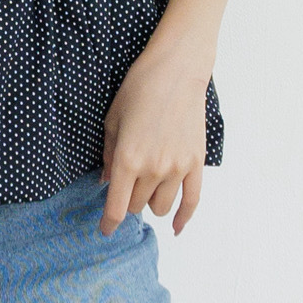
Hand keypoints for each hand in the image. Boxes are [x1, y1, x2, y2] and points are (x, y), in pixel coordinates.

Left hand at [100, 32, 210, 234]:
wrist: (176, 72)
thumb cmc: (139, 90)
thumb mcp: (113, 121)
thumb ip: (110, 157)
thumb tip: (107, 183)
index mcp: (128, 160)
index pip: (117, 207)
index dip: (108, 223)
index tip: (105, 230)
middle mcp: (153, 169)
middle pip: (138, 206)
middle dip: (129, 200)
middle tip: (127, 185)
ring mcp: (177, 168)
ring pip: (161, 206)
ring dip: (151, 203)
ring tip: (147, 189)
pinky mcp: (196, 163)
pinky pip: (192, 201)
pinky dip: (183, 218)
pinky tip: (176, 227)